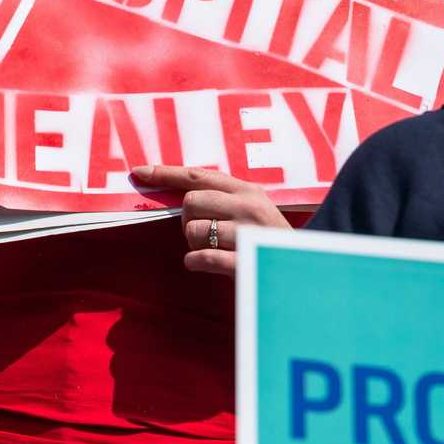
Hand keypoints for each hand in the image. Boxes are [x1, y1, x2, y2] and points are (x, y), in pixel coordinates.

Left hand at [132, 165, 292, 276]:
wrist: (305, 270)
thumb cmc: (270, 240)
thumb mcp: (252, 211)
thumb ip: (221, 200)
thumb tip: (178, 198)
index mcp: (248, 190)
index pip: (198, 176)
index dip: (165, 174)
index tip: (138, 173)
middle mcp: (248, 206)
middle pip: (190, 202)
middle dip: (187, 220)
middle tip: (203, 234)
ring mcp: (248, 232)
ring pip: (193, 230)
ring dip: (194, 244)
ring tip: (215, 250)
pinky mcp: (246, 261)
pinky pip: (204, 257)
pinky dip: (195, 261)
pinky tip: (200, 263)